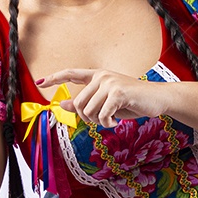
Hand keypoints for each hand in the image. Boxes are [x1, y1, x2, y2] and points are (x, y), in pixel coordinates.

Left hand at [38, 69, 171, 127]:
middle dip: (88, 119)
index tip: (40, 82)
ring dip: (98, 122)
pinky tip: (116, 121)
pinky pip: (102, 115)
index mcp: (97, 76)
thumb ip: (85, 103)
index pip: (71, 73)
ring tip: (111, 119)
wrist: (157, 98)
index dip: (55, 77)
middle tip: (102, 121)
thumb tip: (62, 104)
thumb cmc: (132, 102)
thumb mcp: (106, 103)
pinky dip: (108, 124)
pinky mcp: (118, 92)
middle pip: (79, 104)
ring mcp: (110, 83)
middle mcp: (102, 76)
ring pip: (89, 111)